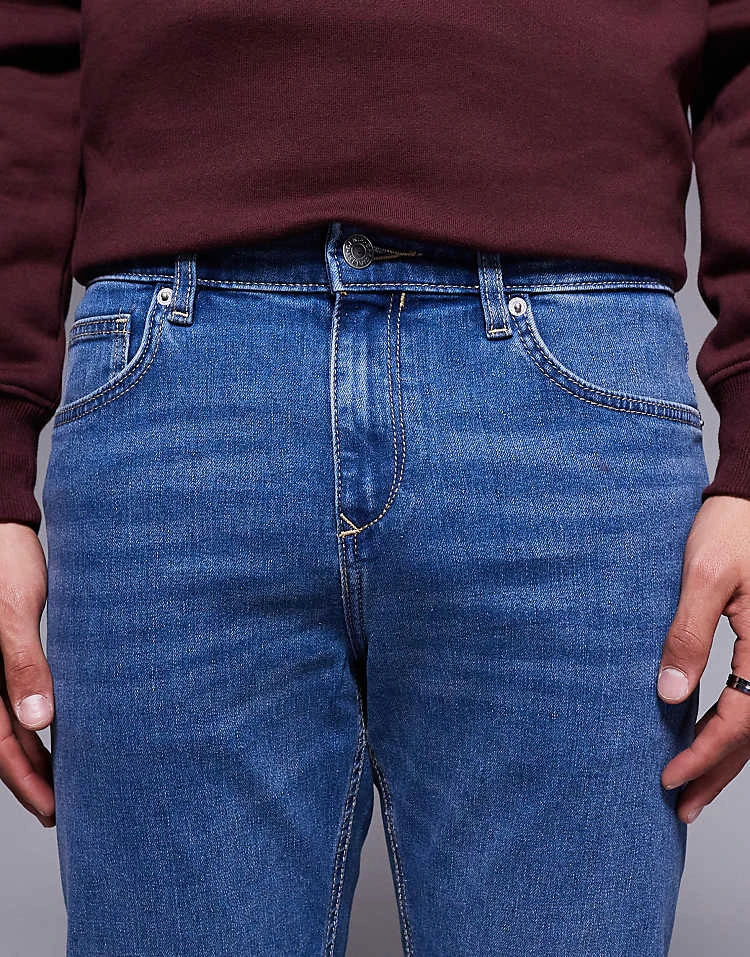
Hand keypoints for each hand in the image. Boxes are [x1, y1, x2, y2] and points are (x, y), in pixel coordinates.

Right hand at [0, 523, 54, 826]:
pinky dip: (35, 720)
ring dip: (35, 754)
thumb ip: (23, 664)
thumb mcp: (13, 612)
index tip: (55, 811)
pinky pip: (17, 696)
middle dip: (34, 779)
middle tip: (64, 808)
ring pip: (12, 724)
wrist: (1, 526)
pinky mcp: (9, 651)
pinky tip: (57, 728)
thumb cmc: (4, 563)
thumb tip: (39, 722)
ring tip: (65, 780)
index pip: (1, 747)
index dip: (28, 783)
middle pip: (6, 743)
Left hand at [659, 495, 749, 823]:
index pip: (740, 721)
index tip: (668, 779)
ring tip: (694, 790)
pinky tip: (710, 738)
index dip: (703, 755)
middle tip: (682, 808)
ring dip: (727, 757)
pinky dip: (734, 726)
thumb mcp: (704, 576)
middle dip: (716, 773)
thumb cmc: (731, 528)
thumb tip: (670, 693)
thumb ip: (688, 633)